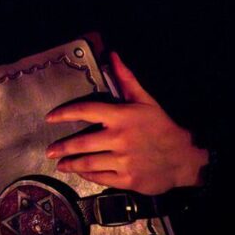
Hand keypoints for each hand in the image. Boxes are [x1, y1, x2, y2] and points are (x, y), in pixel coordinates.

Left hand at [44, 51, 208, 195]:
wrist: (184, 157)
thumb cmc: (161, 126)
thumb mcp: (145, 100)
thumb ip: (126, 79)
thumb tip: (112, 55)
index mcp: (121, 116)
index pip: (86, 111)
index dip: (64, 114)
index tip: (50, 118)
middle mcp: (119, 138)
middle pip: (82, 143)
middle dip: (62, 147)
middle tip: (49, 149)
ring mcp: (123, 161)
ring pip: (88, 162)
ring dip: (71, 164)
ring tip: (60, 164)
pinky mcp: (127, 180)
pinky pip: (101, 178)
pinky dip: (87, 174)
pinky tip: (81, 172)